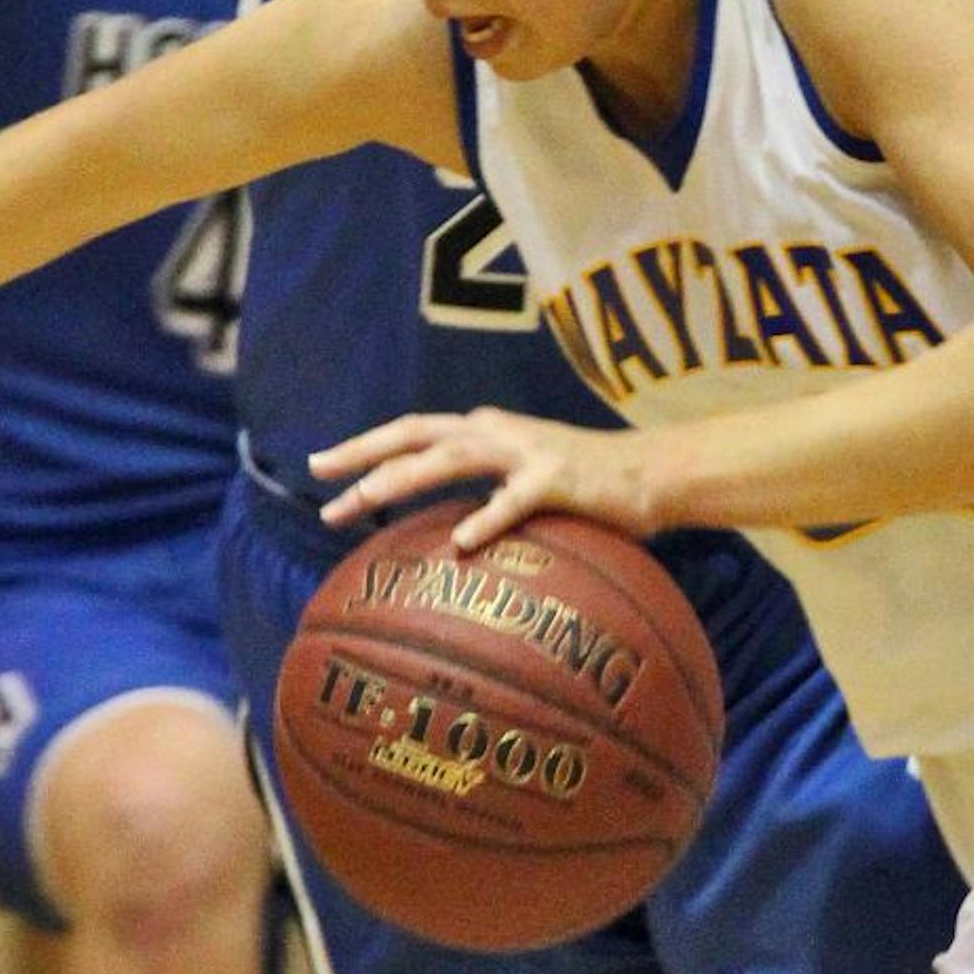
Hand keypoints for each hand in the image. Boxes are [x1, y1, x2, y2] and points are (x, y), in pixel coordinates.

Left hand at [310, 407, 659, 551]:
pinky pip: (516, 501)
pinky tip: (463, 542)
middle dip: (364, 454)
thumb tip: (443, 529)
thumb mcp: (524, 478)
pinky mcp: (559, 481)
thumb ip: (484, 490)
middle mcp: (497, 432)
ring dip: (404, 477)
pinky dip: (487, 518)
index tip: (320, 466)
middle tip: (320, 477)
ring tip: (364, 500)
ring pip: (452, 456)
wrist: (653, 473)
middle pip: (417, 435)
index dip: (365, 445)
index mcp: (485, 431)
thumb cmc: (587, 486)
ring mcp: (527, 453)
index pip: (412, 432)